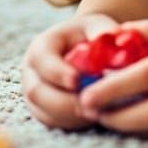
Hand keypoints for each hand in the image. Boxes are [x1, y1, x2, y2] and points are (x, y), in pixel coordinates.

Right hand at [21, 13, 119, 130]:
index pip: (43, 61)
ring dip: (73, 115)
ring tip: (100, 111)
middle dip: (66, 102)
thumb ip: (103, 30)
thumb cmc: (90, 34)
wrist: (83, 46)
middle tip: (93, 105)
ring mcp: (36, 94)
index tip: (77, 81)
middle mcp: (32, 72)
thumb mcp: (95, 25)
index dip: (58, 73)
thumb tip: (115, 37)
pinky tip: (96, 115)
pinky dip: (76, 123)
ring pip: (47, 113)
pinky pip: (56, 123)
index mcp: (42, 47)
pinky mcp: (44, 111)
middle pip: (38, 93)